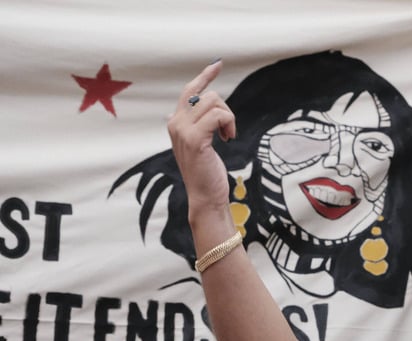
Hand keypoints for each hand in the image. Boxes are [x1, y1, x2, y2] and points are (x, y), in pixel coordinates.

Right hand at [167, 60, 236, 226]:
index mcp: (175, 122)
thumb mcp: (200, 144)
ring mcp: (183, 130)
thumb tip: (196, 108)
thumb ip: (197, 125)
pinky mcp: (195, 139)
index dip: (204, 76)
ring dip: (229, 118)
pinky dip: (229, 124)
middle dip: (225, 109)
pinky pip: (218, 115)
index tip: (217, 65)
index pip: (190, 91)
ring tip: (227, 136)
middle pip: (207, 95)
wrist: (205, 197)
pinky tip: (228, 139)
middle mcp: (175, 122)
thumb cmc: (206, 173)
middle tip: (228, 130)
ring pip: (214, 103)